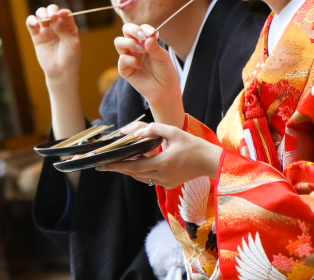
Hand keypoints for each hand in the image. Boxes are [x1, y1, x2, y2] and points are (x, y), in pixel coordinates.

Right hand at [26, 4, 80, 79]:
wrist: (60, 72)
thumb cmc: (70, 58)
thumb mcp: (71, 43)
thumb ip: (64, 30)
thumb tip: (56, 18)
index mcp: (68, 26)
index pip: (65, 13)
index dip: (62, 12)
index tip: (61, 15)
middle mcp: (57, 26)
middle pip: (52, 10)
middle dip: (51, 10)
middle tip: (52, 17)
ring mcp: (46, 30)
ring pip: (41, 14)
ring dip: (42, 13)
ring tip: (44, 19)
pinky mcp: (37, 36)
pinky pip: (31, 25)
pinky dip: (31, 20)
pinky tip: (35, 23)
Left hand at [97, 123, 223, 188]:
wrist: (211, 162)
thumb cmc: (194, 146)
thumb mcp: (174, 132)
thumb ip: (155, 129)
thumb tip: (139, 131)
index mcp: (162, 162)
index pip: (133, 166)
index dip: (117, 165)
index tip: (103, 164)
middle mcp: (162, 175)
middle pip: (133, 173)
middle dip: (118, 168)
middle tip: (103, 165)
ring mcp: (165, 182)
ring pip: (141, 177)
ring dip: (129, 170)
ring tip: (117, 163)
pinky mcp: (169, 183)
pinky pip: (150, 179)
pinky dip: (141, 172)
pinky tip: (136, 165)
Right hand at [114, 24, 183, 125]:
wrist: (164, 90)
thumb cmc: (165, 72)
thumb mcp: (163, 57)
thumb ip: (154, 46)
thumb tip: (148, 36)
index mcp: (145, 42)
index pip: (139, 28)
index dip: (144, 28)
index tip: (151, 33)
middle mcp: (135, 47)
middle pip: (126, 31)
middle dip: (132, 30)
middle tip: (141, 36)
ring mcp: (129, 57)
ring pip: (119, 42)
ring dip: (129, 43)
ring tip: (140, 50)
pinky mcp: (125, 69)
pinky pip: (121, 59)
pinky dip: (129, 59)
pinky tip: (138, 65)